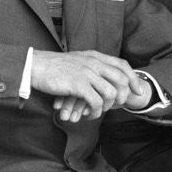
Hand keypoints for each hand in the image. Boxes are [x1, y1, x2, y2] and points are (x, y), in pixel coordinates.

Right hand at [31, 50, 149, 122]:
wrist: (35, 66)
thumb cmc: (54, 68)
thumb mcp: (76, 61)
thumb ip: (91, 67)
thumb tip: (104, 80)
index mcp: (94, 56)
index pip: (122, 65)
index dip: (133, 78)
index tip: (137, 91)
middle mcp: (93, 62)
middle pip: (122, 80)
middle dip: (124, 96)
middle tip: (118, 106)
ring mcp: (87, 73)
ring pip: (110, 93)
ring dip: (107, 107)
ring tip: (98, 111)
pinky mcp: (78, 84)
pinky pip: (96, 102)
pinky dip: (95, 111)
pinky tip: (89, 115)